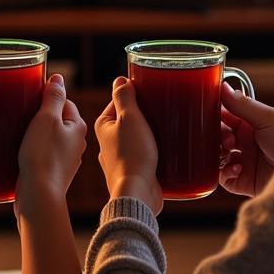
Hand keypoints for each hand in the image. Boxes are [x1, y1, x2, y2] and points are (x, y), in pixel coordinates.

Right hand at [16, 74, 87, 216]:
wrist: (39, 195)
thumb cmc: (43, 155)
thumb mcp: (46, 119)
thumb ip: (53, 97)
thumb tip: (59, 78)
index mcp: (77, 127)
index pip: (65, 102)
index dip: (47, 97)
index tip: (31, 97)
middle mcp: (76, 144)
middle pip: (56, 120)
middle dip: (40, 116)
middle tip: (21, 114)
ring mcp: (65, 160)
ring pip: (49, 138)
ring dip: (35, 134)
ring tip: (18, 132)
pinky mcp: (52, 173)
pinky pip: (43, 155)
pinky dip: (32, 151)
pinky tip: (19, 152)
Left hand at [94, 76, 162, 215]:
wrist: (137, 193)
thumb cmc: (131, 155)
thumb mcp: (129, 118)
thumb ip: (124, 97)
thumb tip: (120, 80)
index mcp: (103, 126)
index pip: (119, 101)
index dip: (136, 95)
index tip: (152, 93)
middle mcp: (108, 141)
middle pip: (130, 119)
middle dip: (147, 114)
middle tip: (164, 109)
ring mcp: (121, 156)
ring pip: (139, 137)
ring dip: (152, 132)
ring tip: (170, 127)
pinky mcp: (134, 170)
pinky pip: (146, 153)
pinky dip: (156, 149)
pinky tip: (169, 146)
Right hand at [219, 82, 273, 195]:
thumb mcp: (268, 118)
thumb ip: (243, 105)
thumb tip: (223, 86)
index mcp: (253, 125)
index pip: (227, 116)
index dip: (217, 115)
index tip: (208, 114)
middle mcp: (247, 143)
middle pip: (220, 136)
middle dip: (218, 135)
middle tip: (228, 139)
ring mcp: (245, 162)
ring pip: (218, 156)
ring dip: (219, 153)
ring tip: (229, 152)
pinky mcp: (244, 181)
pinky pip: (224, 177)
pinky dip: (226, 171)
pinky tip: (238, 167)